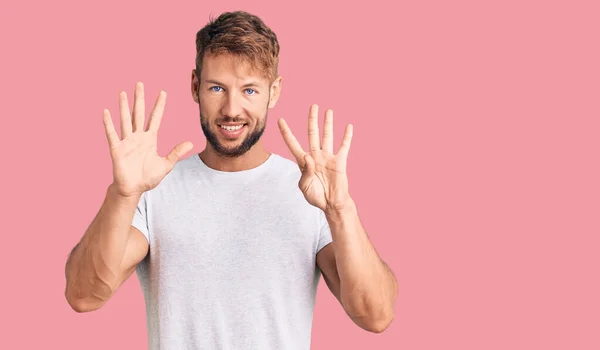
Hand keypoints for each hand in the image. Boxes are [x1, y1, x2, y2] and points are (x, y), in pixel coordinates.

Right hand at [103, 82, 192, 197]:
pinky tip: (106, 112)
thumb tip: (191, 143)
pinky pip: (112, 134)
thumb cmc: (148, 178)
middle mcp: (138, 137)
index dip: (159, 106)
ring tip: (123, 93)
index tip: (162, 92)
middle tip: (140, 83)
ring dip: (124, 106)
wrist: (133, 189)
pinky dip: (109, 123)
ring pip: (125, 120)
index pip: (155, 118)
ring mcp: (127, 142)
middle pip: (139, 114)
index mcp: (150, 139)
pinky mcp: (117, 149)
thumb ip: (176, 153)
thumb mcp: (165, 165)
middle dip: (140, 99)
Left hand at [278, 104, 352, 211]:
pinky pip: (344, 146)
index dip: (286, 132)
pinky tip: (348, 127)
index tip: (280, 120)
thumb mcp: (305, 186)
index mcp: (303, 162)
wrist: (331, 204)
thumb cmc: (316, 196)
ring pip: (328, 136)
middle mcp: (315, 156)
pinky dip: (347, 136)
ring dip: (328, 123)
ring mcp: (328, 157)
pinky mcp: (340, 161)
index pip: (293, 143)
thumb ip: (306, 171)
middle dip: (312, 119)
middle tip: (313, 106)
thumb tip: (309, 156)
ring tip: (328, 111)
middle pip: (313, 133)